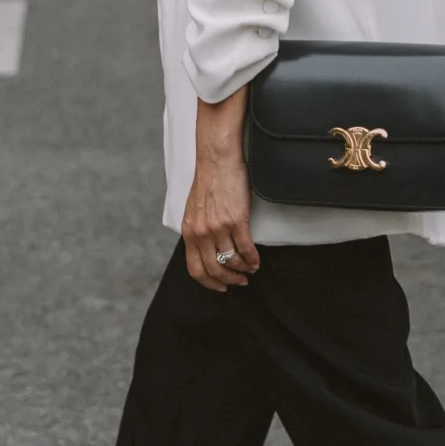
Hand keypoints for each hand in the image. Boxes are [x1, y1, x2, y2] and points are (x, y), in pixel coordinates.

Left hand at [182, 88, 259, 291]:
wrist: (216, 159)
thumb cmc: (208, 180)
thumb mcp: (194, 210)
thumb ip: (198, 230)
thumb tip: (206, 248)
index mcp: (189, 231)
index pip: (195, 268)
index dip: (209, 283)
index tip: (220, 286)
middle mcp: (201, 233)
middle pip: (213, 270)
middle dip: (228, 280)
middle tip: (239, 281)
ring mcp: (218, 228)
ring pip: (231, 261)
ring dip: (243, 270)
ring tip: (250, 269)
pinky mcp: (235, 220)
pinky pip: (245, 248)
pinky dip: (252, 259)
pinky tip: (256, 260)